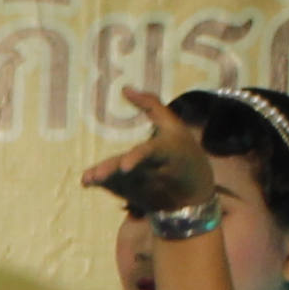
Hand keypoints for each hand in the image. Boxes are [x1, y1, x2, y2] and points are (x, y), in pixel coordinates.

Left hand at [81, 93, 214, 221]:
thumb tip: (125, 89)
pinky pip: (119, 192)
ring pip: (123, 185)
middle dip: (113, 175)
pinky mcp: (142, 200)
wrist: (198, 191)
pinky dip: (105, 185)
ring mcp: (150, 189)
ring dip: (106, 181)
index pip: (151, 153)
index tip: (125, 167)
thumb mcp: (174, 126)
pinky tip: (91, 180)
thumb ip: (151, 106)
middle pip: (133, 173)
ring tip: (89, 178)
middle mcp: (158, 172)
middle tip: (94, 177)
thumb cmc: (185, 151)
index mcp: (167, 151)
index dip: (138, 158)